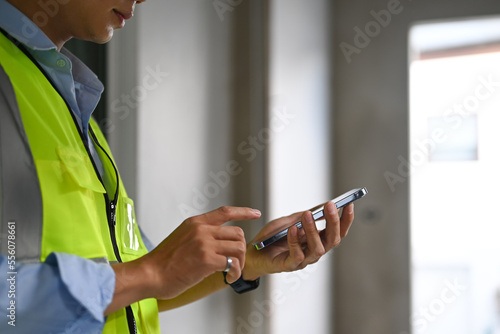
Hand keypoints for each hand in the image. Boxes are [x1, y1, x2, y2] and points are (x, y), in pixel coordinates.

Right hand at [138, 206, 260, 299]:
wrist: (149, 274)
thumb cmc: (162, 262)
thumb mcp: (181, 238)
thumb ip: (199, 235)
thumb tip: (216, 242)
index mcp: (195, 223)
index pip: (225, 212)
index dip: (243, 212)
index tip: (255, 213)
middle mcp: (201, 230)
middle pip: (237, 233)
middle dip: (241, 249)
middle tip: (236, 262)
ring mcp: (204, 244)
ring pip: (238, 247)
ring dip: (240, 262)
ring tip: (232, 272)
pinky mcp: (206, 260)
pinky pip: (232, 263)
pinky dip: (234, 273)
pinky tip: (227, 278)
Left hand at [243, 201, 354, 280]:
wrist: (252, 253)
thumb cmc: (271, 238)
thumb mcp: (288, 221)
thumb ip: (304, 215)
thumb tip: (322, 206)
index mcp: (316, 240)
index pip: (337, 231)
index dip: (345, 220)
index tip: (349, 204)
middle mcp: (313, 251)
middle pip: (332, 240)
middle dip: (333, 222)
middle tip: (330, 206)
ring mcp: (303, 260)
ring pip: (318, 248)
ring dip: (313, 230)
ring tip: (307, 215)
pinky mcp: (289, 265)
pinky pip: (297, 254)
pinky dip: (295, 241)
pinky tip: (293, 229)